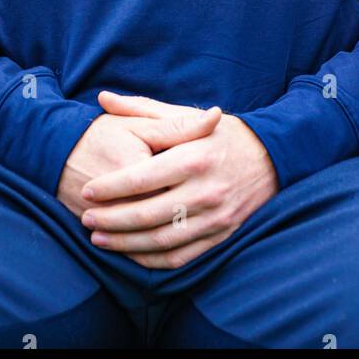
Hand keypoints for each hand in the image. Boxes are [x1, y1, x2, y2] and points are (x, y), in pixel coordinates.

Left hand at [79, 91, 278, 268]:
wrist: (272, 157)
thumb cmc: (223, 133)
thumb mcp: (186, 114)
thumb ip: (143, 109)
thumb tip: (103, 98)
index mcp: (193, 157)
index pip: (142, 178)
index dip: (111, 188)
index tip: (88, 191)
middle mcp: (205, 189)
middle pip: (147, 214)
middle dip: (111, 220)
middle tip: (86, 219)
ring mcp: (215, 217)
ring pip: (161, 240)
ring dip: (125, 244)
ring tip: (99, 239)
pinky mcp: (221, 235)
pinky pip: (181, 256)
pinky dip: (152, 259)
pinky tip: (131, 253)